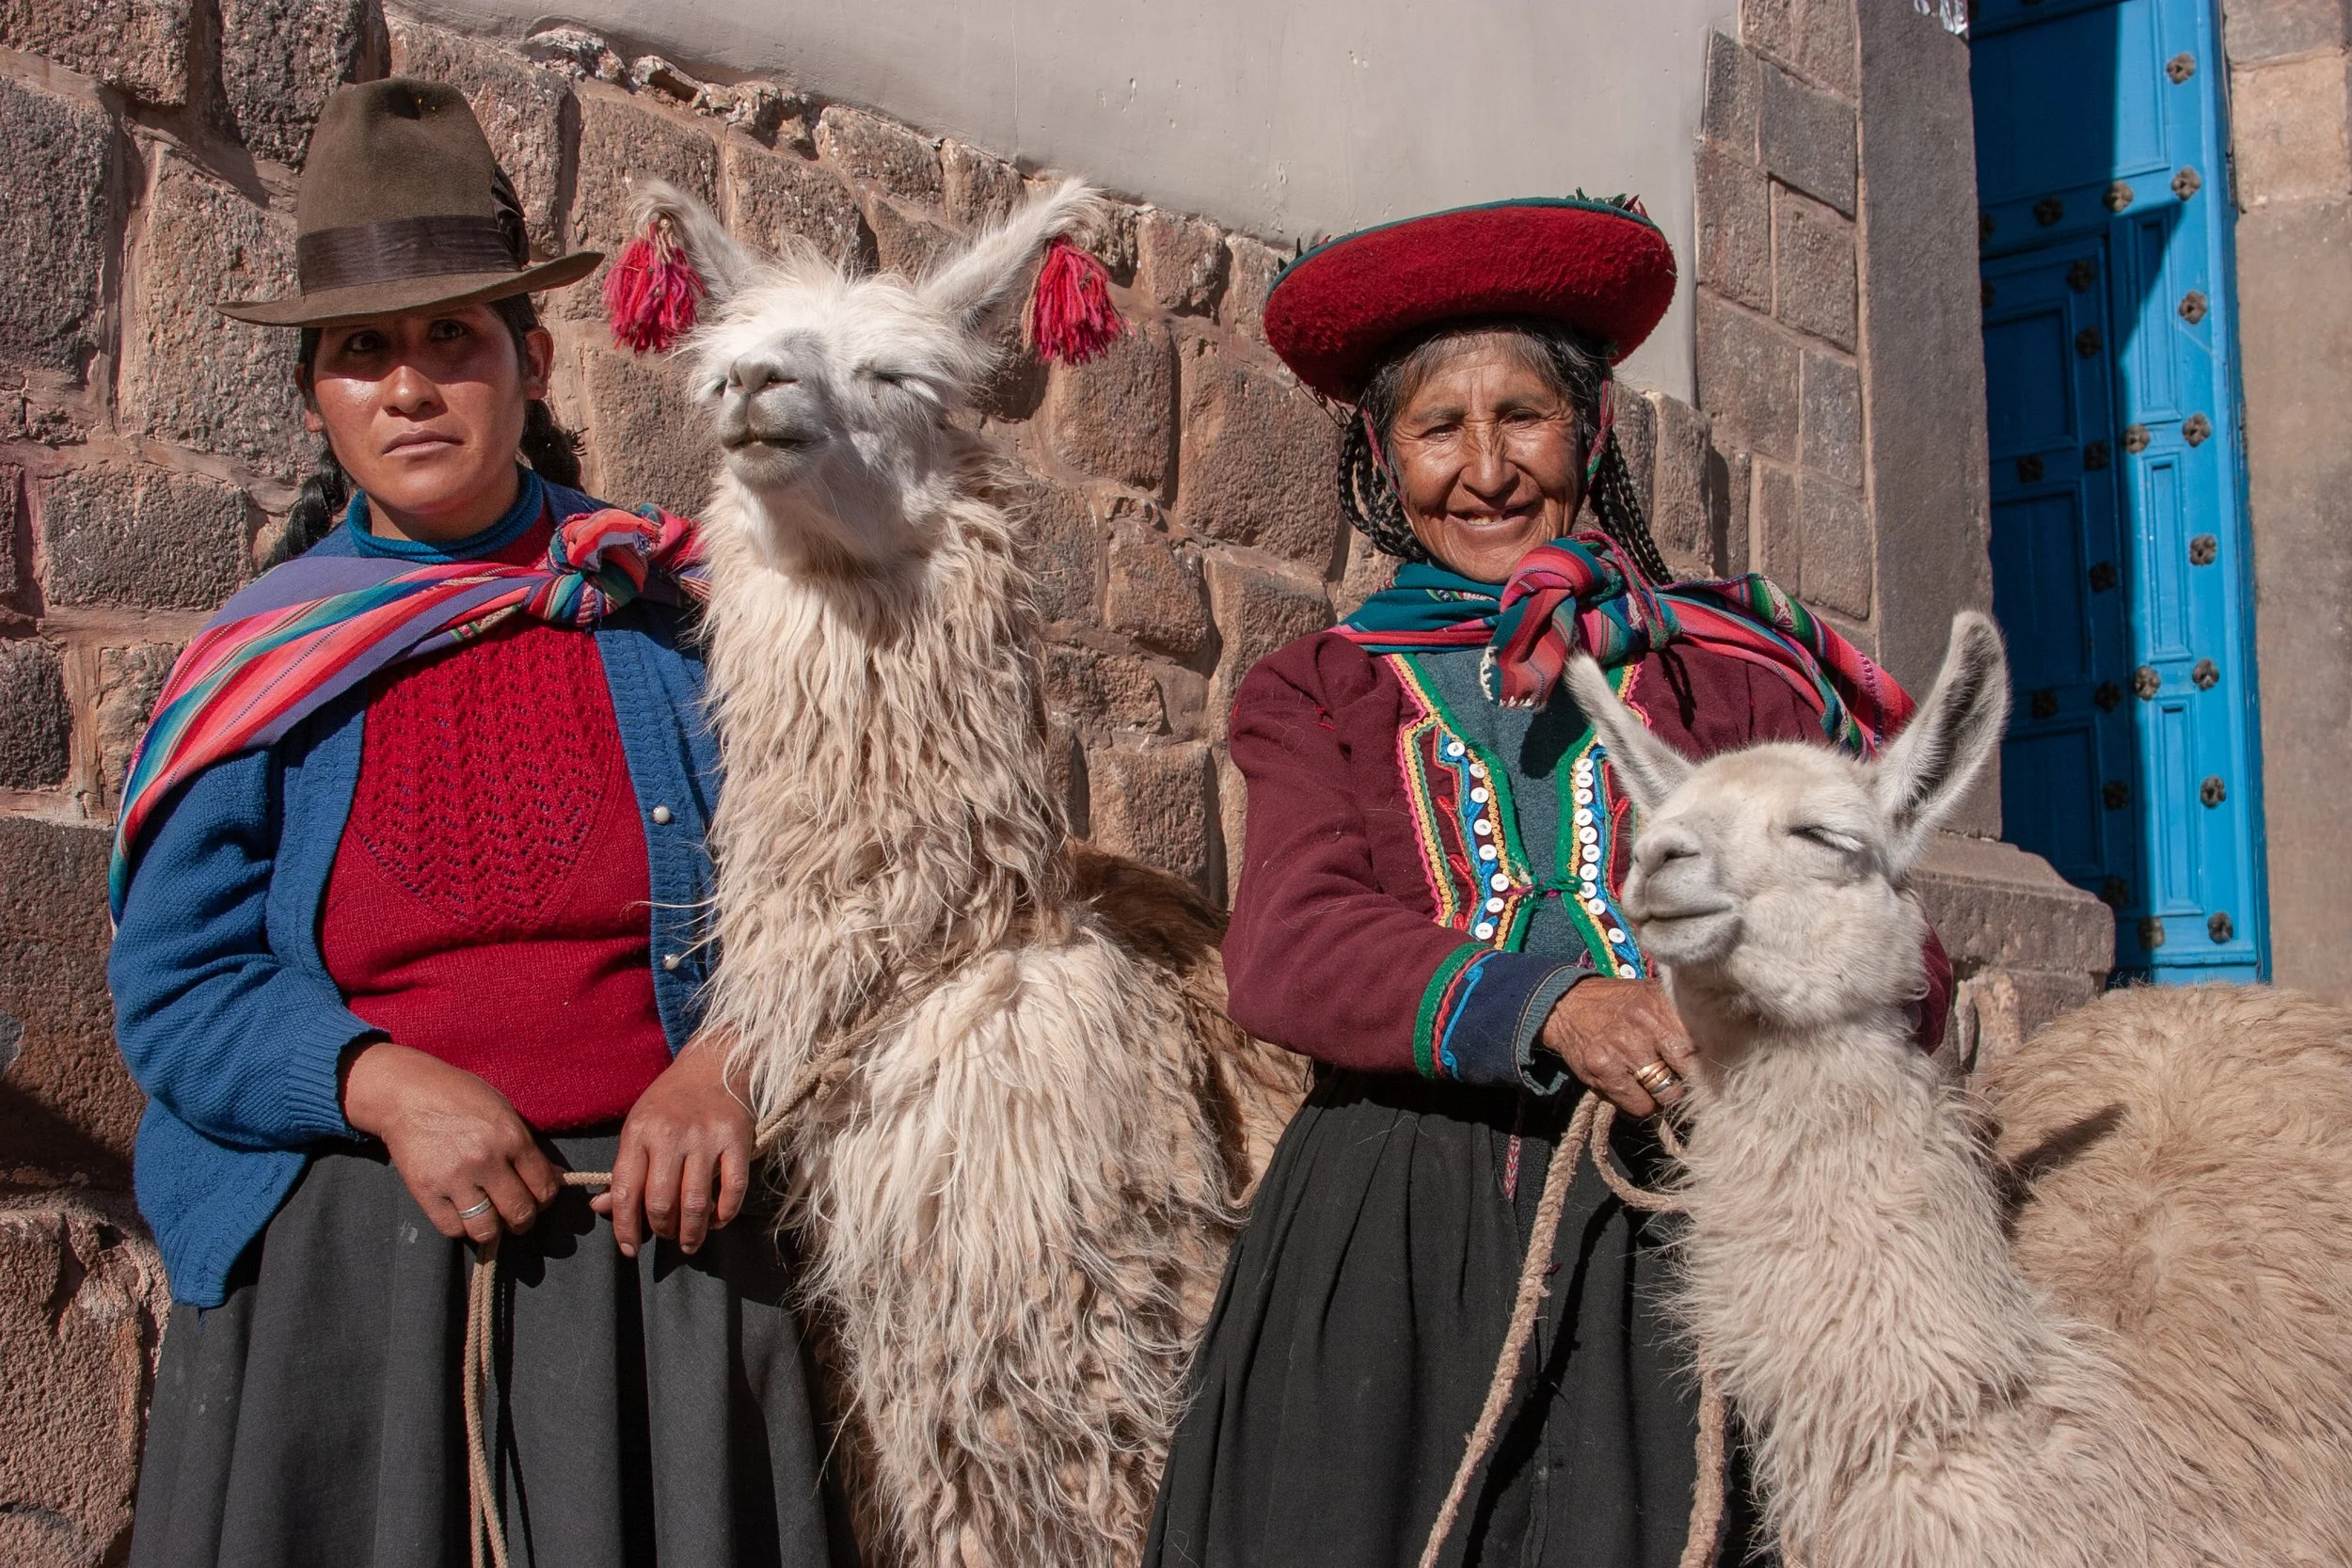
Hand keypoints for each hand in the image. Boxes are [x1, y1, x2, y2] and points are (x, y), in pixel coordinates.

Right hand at [341, 1041, 561, 1246]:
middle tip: (515, 1214)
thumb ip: (527, 1147)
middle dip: (523, 1220)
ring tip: (489, 1217)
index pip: (545, 1188)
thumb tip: (554, 1178)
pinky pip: (452, 1229)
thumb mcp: (503, 1111)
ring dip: (492, 1229)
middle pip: (520, 1214)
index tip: (537, 1197)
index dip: (545, 1199)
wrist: (407, 1093)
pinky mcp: (425, 1191)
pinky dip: (460, 1226)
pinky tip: (462, 1212)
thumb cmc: (460, 1097)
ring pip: (486, 1229)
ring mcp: (454, 1178)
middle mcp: (486, 1161)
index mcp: (512, 1138)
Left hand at [591, 1032, 754, 1257]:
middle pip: (661, 1203)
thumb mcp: (638, 1127)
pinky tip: (717, 1220)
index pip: (626, 1192)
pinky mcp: (738, 1140)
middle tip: (666, 1236)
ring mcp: (706, 1138)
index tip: (629, 1250)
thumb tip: (600, 1208)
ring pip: (696, 1202)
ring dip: (692, 1233)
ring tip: (689, 1242)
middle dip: (662, 1231)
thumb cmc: (670, 1101)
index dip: (625, 1227)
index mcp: (639, 1132)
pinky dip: (724, 1214)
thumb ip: (623, 1170)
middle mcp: (671, 1135)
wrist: (715, 1064)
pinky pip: (733, 1190)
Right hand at [1536, 978, 1695, 1118]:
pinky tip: (1636, 1090)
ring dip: (1665, 1094)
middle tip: (1679, 1076)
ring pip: (1667, 1093)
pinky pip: (1640, 1105)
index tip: (1705, 1064)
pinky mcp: (1605, 1072)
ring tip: (1655, 1083)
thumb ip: (1680, 1016)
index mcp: (1660, 1003)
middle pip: (1689, 1070)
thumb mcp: (1650, 996)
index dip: (1707, 1058)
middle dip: (1688, 1079)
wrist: (1567, 1006)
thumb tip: (1716, 1044)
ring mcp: (1623, 1050)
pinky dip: (1642, 1104)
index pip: (1701, 1041)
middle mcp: (1644, 1024)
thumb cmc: (1618, 1005)